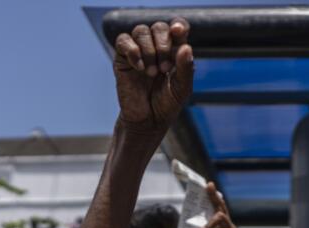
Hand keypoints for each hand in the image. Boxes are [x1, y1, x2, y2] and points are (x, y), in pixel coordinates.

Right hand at [113, 18, 193, 134]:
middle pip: (159, 27)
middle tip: (165, 68)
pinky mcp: (122, 59)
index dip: (178, 26)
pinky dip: (132, 50)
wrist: (147, 122)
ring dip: (149, 50)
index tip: (177, 32)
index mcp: (174, 51)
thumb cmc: (166, 105)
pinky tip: (139, 67)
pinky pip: (123, 40)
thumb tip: (186, 47)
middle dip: (164, 44)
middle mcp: (156, 48)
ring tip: (152, 73)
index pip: (177, 28)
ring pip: (141, 30)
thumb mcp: (182, 89)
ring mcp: (138, 52)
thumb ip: (186, 69)